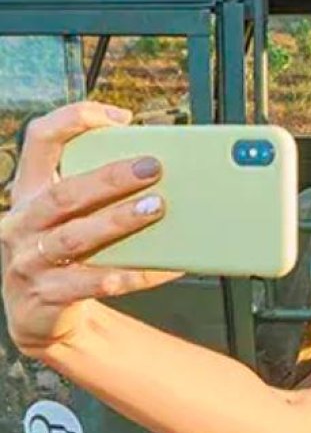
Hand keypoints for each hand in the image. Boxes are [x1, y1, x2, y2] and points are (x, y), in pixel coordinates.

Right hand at [1, 102, 181, 356]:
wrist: (38, 314)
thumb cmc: (65, 251)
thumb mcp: (67, 216)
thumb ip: (96, 191)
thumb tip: (159, 170)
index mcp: (29, 192)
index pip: (39, 140)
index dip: (74, 121)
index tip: (120, 117)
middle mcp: (22, 223)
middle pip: (65, 194)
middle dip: (110, 179)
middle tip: (153, 167)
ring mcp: (30, 261)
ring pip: (76, 238)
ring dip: (119, 221)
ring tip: (157, 207)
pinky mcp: (48, 296)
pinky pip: (98, 282)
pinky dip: (136, 274)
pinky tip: (167, 265)